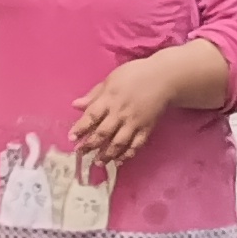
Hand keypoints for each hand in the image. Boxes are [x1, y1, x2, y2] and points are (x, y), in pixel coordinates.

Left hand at [72, 55, 183, 170]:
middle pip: (103, 132)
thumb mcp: (111, 79)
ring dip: (107, 154)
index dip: (80, 128)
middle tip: (81, 153)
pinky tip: (120, 161)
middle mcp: (120, 113)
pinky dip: (128, 154)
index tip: (71, 138)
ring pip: (118, 142)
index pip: (91, 116)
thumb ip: (94, 95)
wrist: (164, 78)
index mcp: (109, 98)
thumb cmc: (135, 75)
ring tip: (98, 162)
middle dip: (90, 145)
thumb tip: (75, 105)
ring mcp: (135, 122)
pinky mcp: (147, 128)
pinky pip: (136, 145)